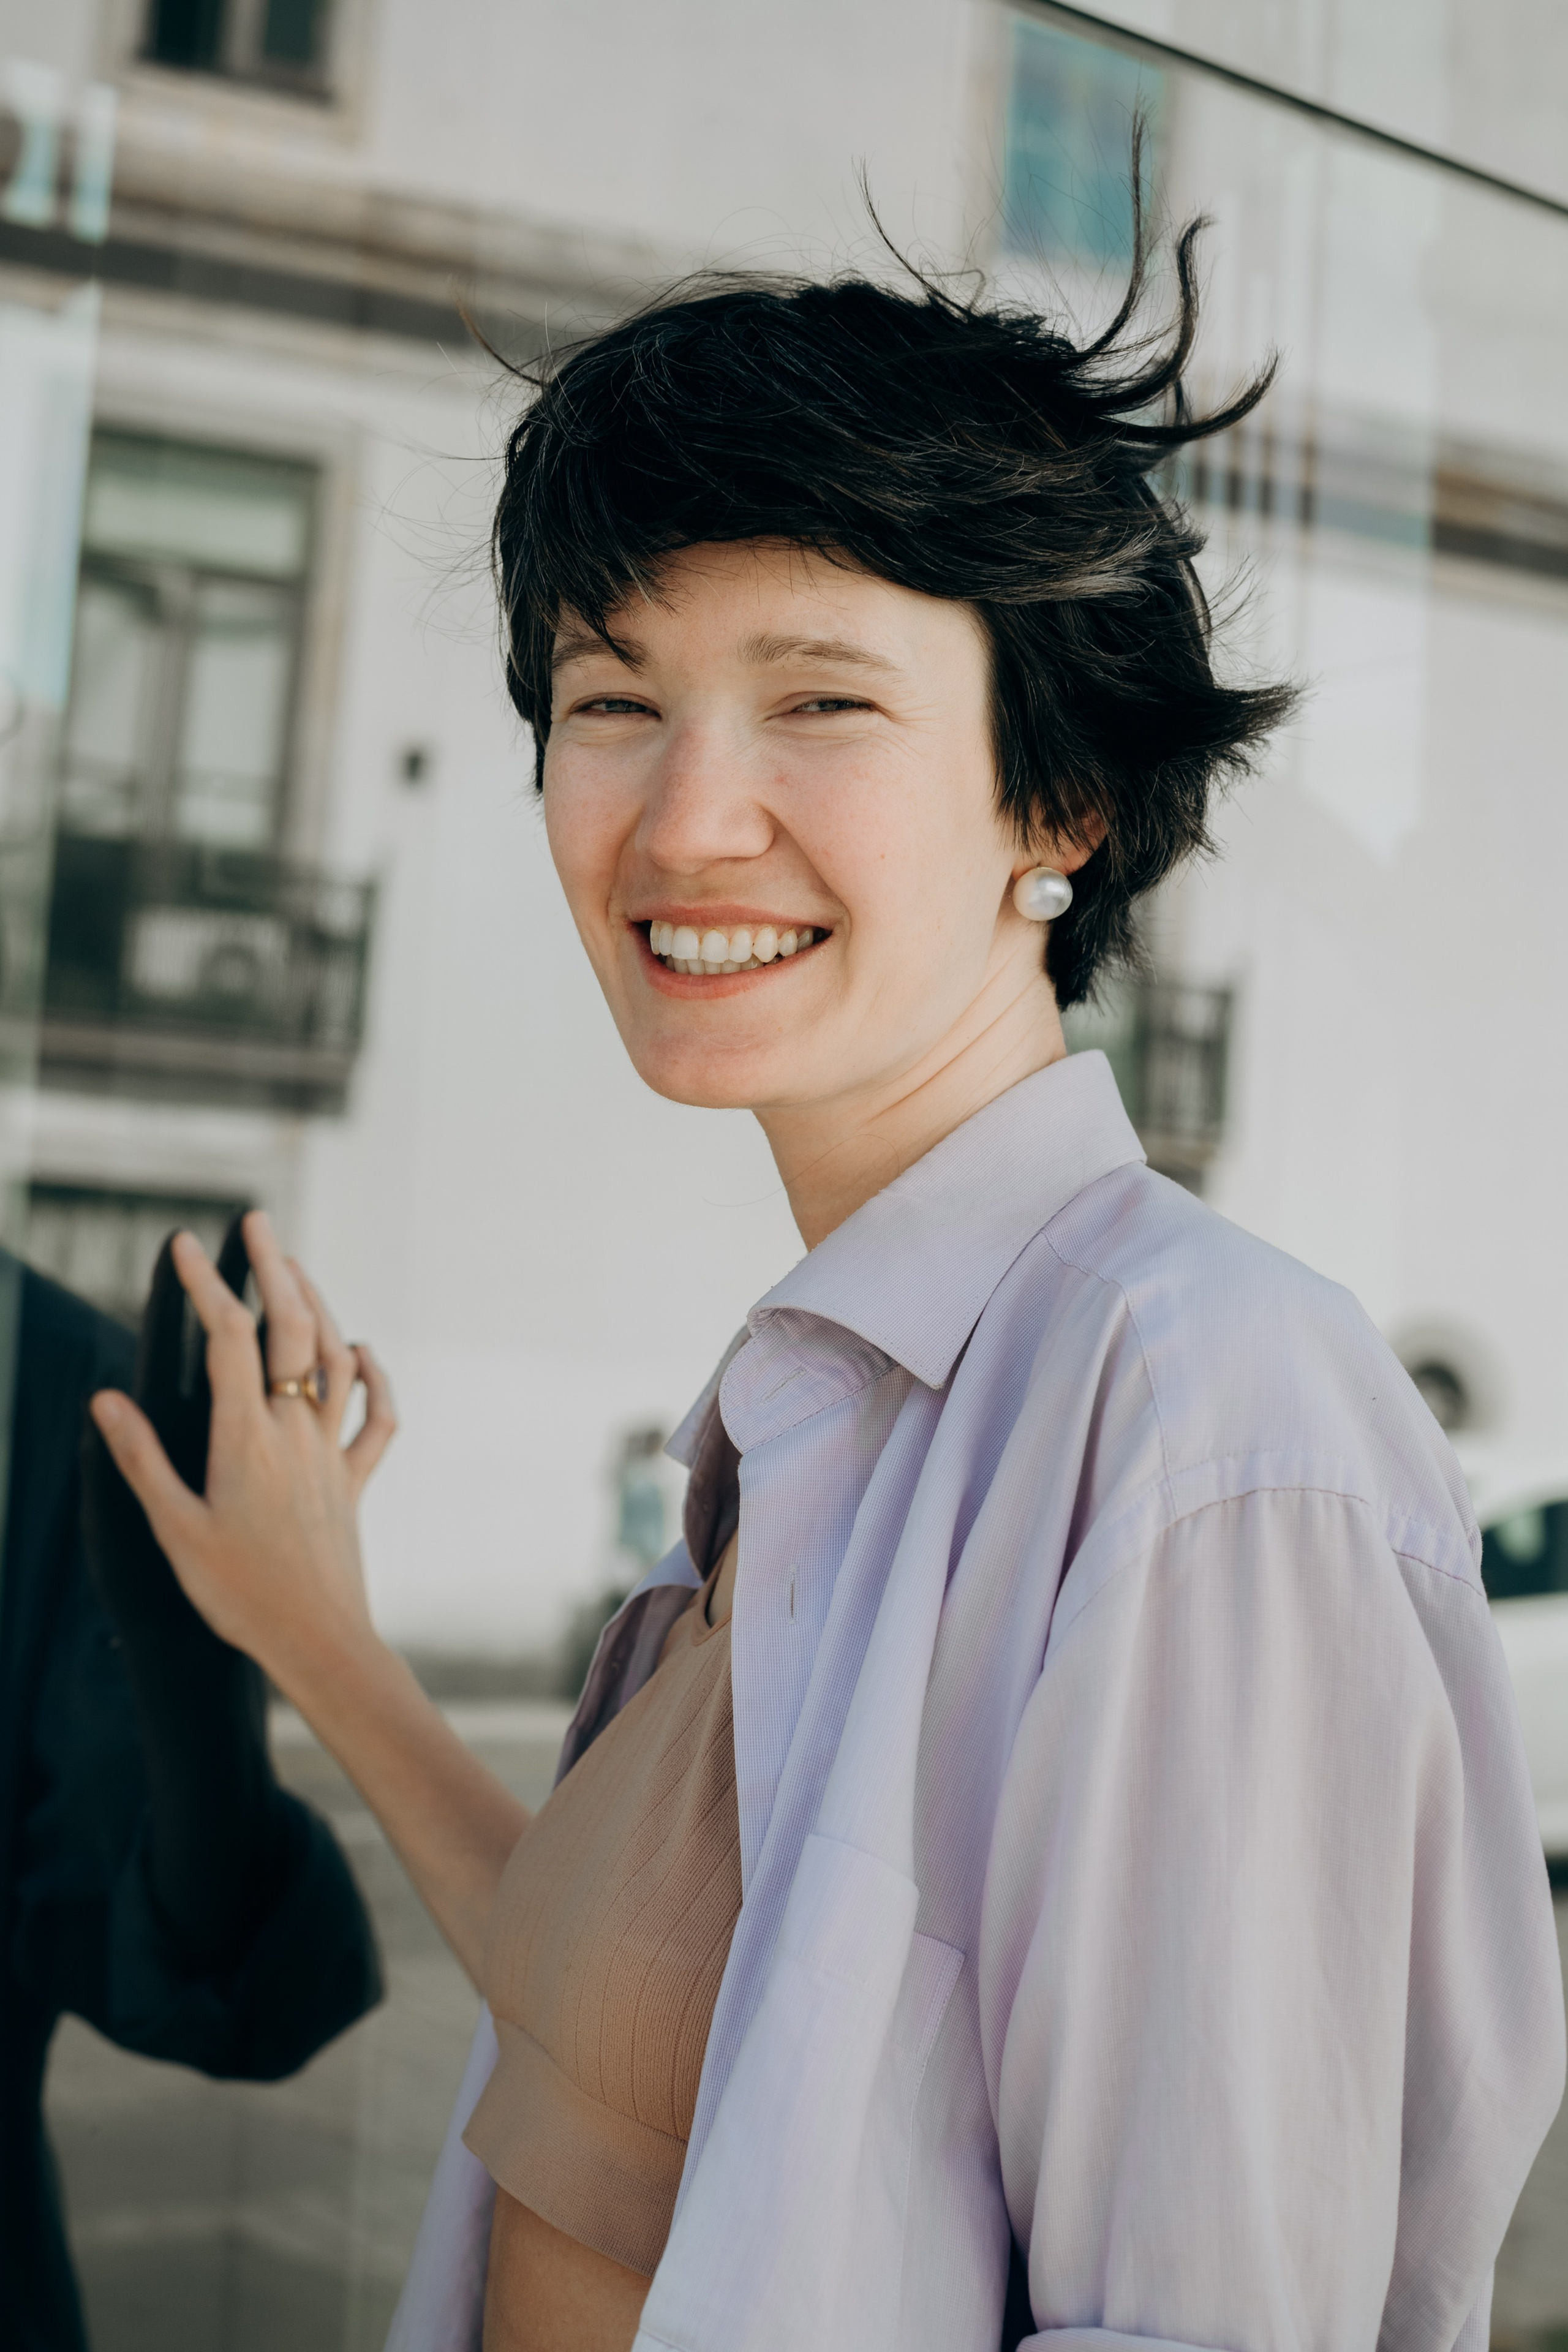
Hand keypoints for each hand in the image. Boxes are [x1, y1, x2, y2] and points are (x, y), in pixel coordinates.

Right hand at [90, 1210, 396, 1700]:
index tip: (184, 1245)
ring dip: (319, 1307)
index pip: (228, 1338)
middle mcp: (295, 1432)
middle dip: (274, 1268)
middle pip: (293, 1329)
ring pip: (338, 1360)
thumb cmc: (240, 1593)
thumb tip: (107, 1402)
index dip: (207, 1284)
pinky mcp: (355, 1481)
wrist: (317, 1640)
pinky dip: (375, 1378)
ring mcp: (331, 1453)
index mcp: (246, 1437)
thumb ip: (142, 1460)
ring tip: (295, 1270)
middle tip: (255, 1223)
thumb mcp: (175, 1528)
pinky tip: (363, 1352)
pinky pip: (377, 1419)